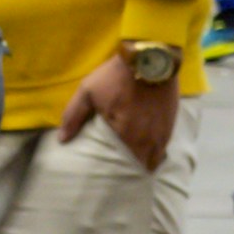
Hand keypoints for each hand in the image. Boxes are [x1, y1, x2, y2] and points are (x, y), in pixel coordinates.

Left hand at [56, 48, 176, 168]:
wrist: (149, 56)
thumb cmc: (115, 75)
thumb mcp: (88, 91)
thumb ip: (74, 116)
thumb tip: (62, 139)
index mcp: (125, 134)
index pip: (121, 164)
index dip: (117, 172)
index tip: (110, 177)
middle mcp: (146, 138)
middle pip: (141, 165)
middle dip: (132, 170)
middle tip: (123, 176)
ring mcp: (161, 131)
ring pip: (155, 158)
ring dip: (146, 163)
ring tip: (137, 168)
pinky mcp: (171, 122)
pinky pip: (165, 146)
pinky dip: (158, 152)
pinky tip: (151, 152)